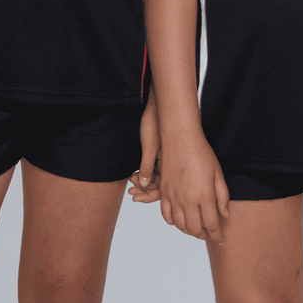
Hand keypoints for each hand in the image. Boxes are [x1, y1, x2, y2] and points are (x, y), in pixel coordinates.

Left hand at [129, 87, 160, 202]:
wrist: (154, 105)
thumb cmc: (154, 123)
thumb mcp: (150, 147)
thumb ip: (148, 167)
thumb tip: (145, 185)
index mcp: (172, 163)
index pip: (163, 188)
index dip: (149, 195)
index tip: (135, 196)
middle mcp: (170, 163)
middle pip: (159, 185)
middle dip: (145, 189)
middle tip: (131, 191)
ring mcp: (164, 159)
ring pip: (155, 177)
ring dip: (143, 181)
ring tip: (131, 182)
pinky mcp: (159, 153)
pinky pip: (153, 169)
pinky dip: (144, 172)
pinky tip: (134, 174)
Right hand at [159, 133, 228, 243]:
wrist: (180, 137)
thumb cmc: (202, 153)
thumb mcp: (218, 172)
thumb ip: (222, 196)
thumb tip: (224, 215)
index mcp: (204, 195)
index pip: (212, 224)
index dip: (217, 235)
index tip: (221, 239)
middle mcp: (188, 200)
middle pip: (195, 229)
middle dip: (203, 234)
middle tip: (209, 232)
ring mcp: (174, 196)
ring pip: (180, 225)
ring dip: (189, 230)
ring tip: (195, 227)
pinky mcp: (163, 192)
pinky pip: (166, 215)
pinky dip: (173, 222)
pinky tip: (180, 219)